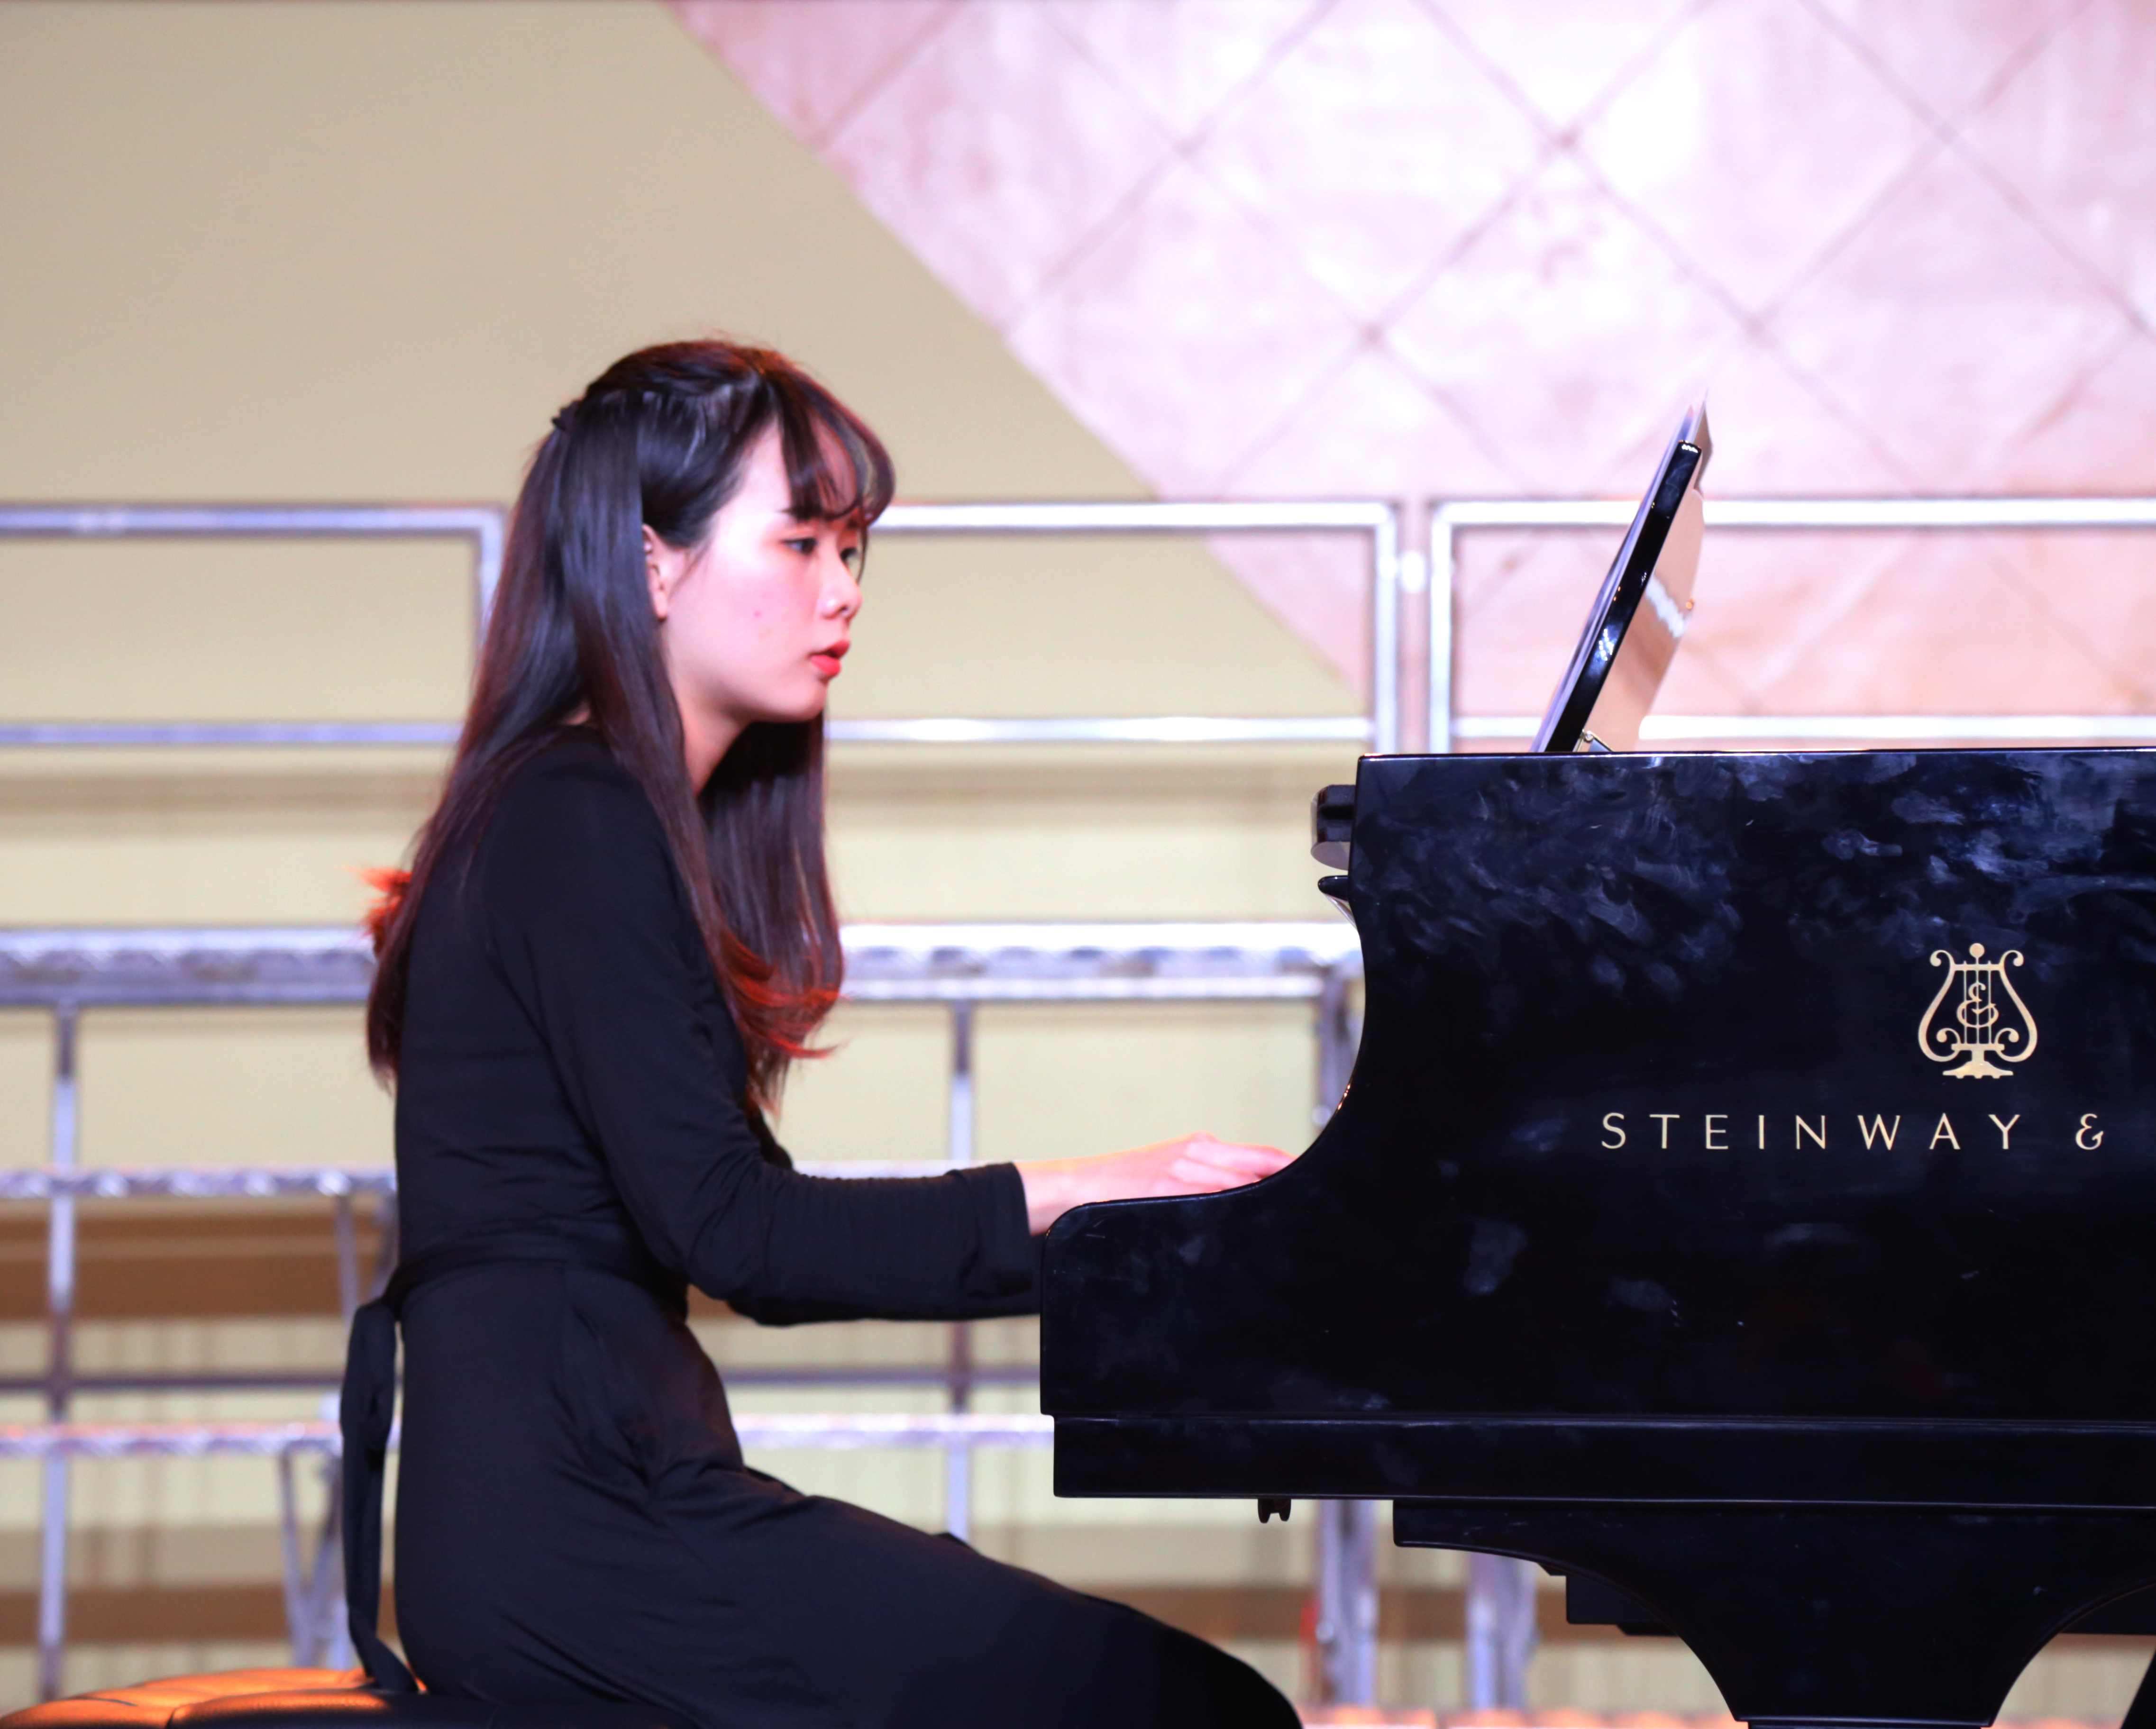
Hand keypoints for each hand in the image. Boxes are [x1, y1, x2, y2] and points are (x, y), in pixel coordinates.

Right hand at [1017, 1133, 1295, 1234]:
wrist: (1072, 1185)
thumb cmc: (1121, 1185)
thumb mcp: (1167, 1170)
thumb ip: (1206, 1178)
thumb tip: (1243, 1194)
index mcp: (1200, 1147)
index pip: (1261, 1157)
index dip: (1291, 1168)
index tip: (1320, 1182)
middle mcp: (1195, 1153)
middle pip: (1257, 1171)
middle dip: (1283, 1188)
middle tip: (1313, 1209)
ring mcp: (1180, 1171)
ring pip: (1237, 1188)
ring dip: (1260, 1203)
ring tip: (1285, 1224)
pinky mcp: (1162, 1188)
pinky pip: (1206, 1202)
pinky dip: (1227, 1213)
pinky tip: (1240, 1229)